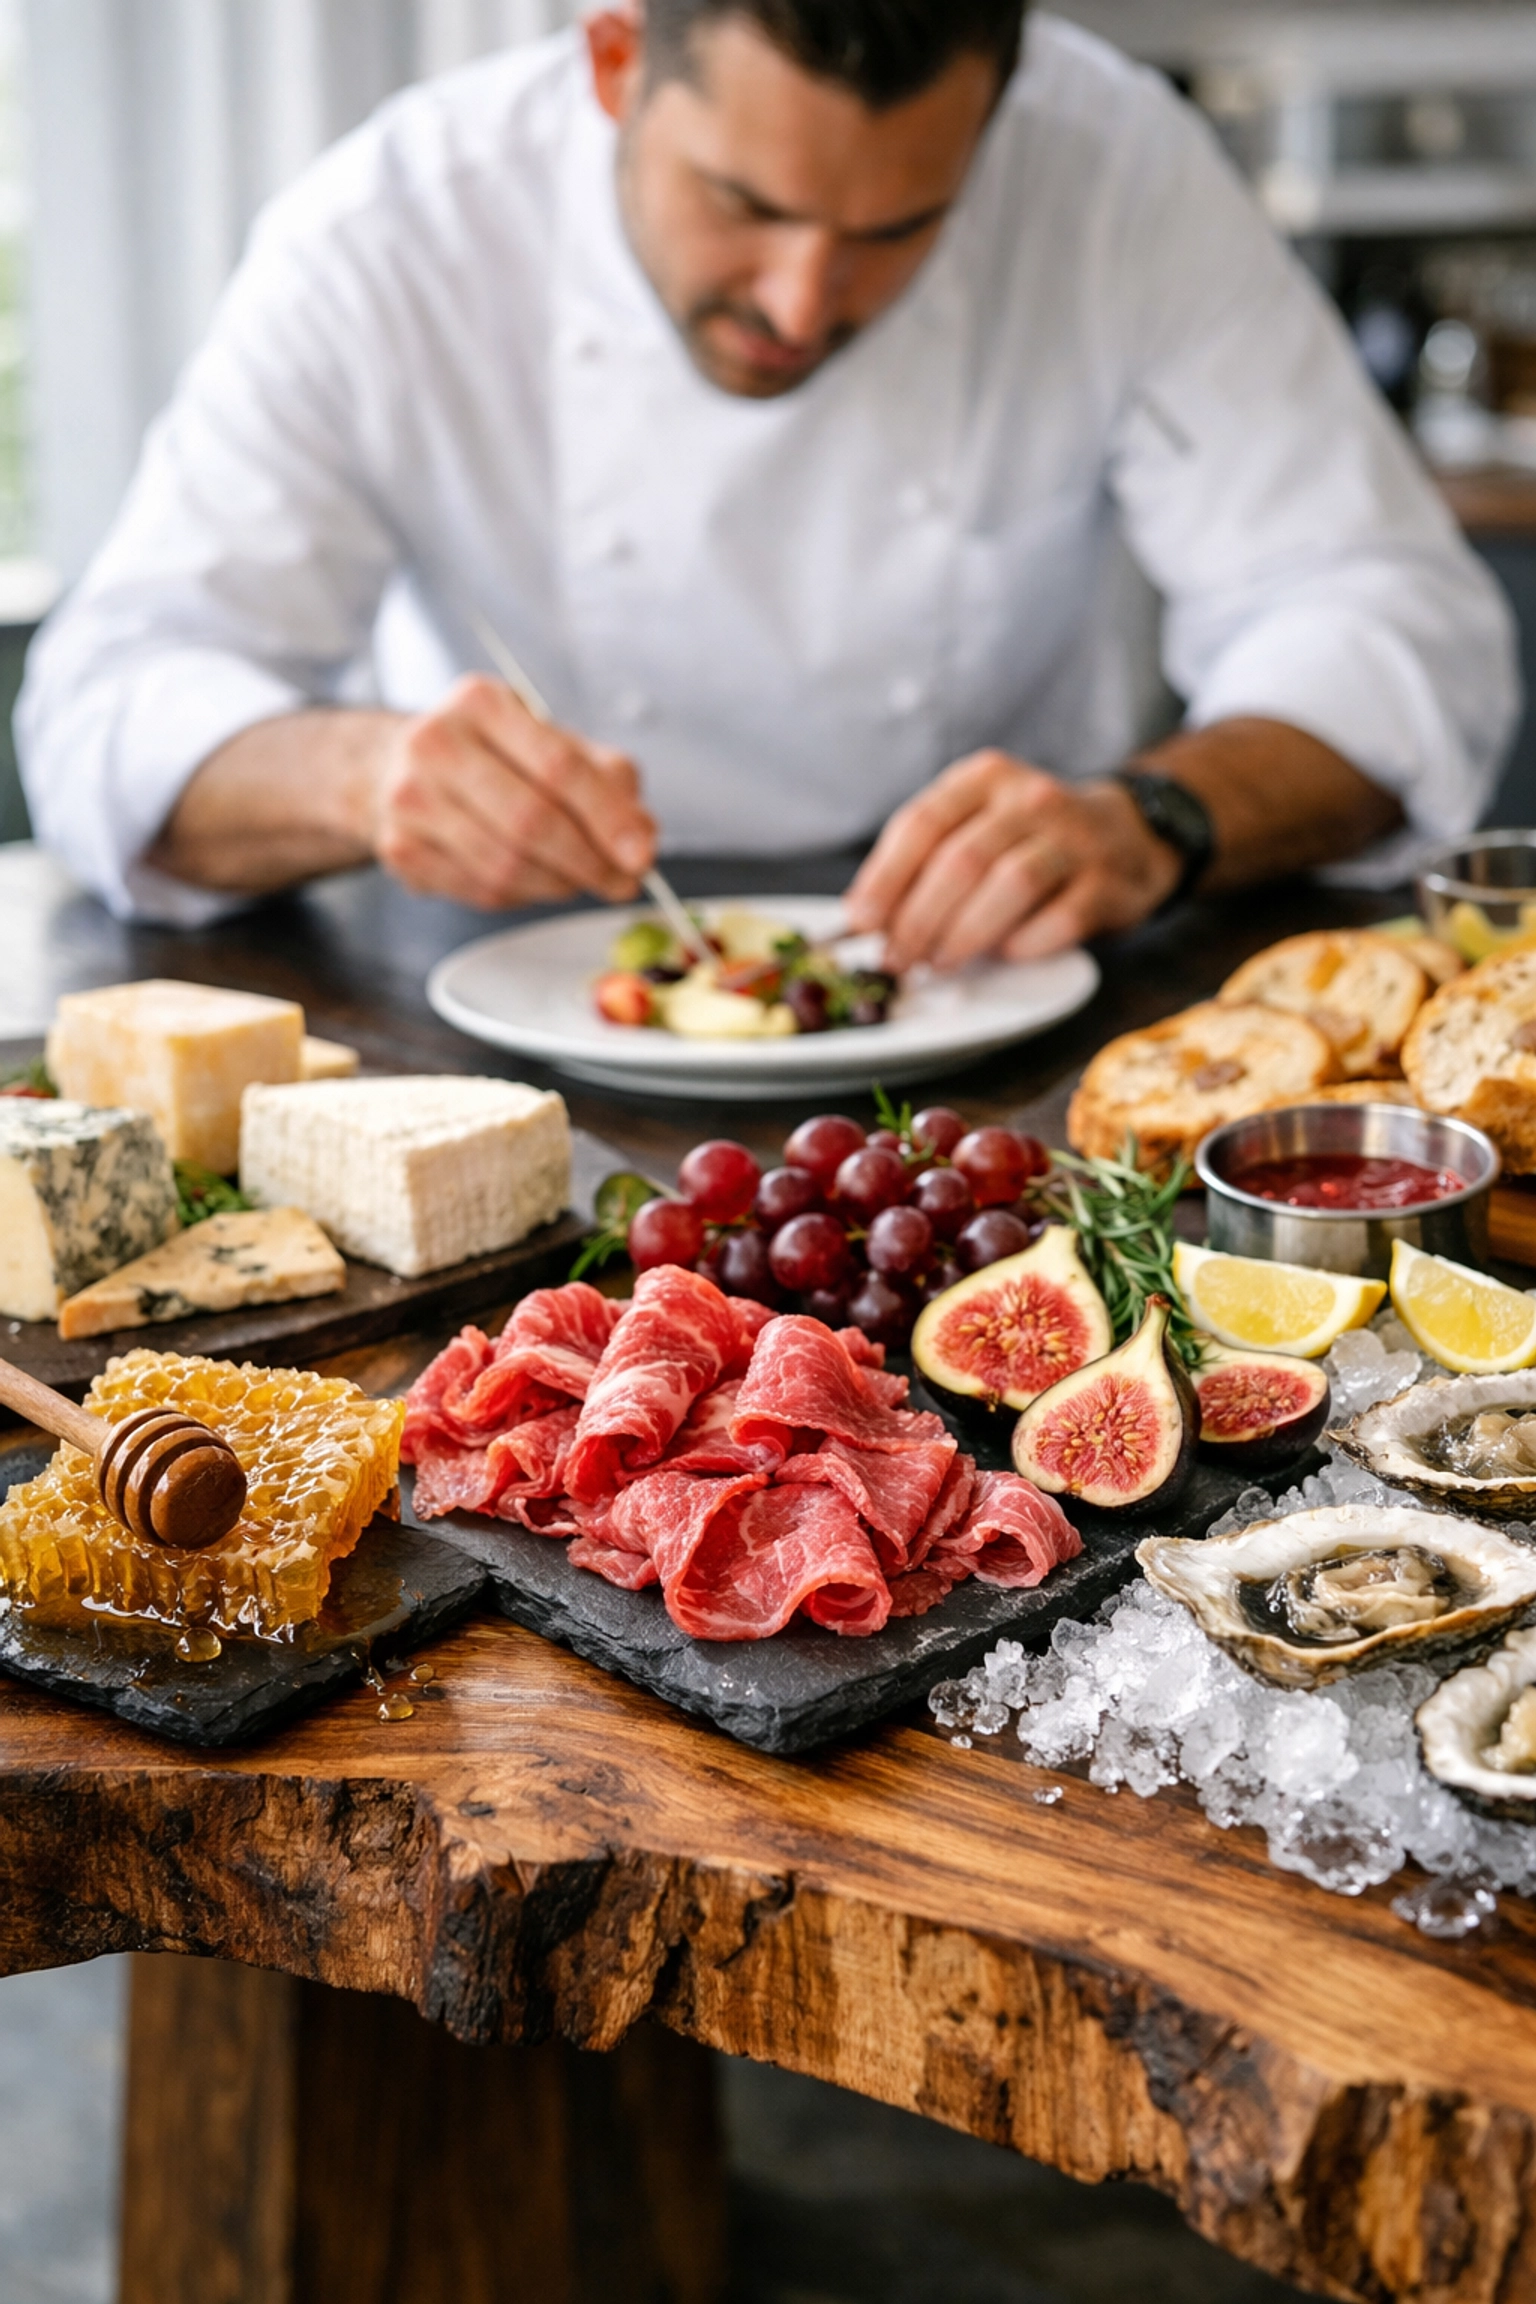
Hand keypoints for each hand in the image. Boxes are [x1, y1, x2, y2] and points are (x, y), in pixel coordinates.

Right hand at [372, 675, 656, 908]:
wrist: (404, 767)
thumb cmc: (495, 756)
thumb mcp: (555, 744)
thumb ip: (608, 782)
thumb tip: (642, 838)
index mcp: (482, 703)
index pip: (559, 767)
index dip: (608, 818)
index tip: (641, 855)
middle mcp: (435, 742)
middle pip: (531, 821)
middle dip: (589, 862)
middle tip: (622, 882)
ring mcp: (409, 798)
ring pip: (506, 865)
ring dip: (559, 883)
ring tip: (581, 879)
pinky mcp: (400, 849)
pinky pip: (480, 890)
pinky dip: (522, 895)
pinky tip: (534, 878)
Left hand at [843, 752, 1183, 967]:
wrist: (1129, 834)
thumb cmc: (1031, 840)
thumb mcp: (977, 826)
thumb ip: (926, 861)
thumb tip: (866, 920)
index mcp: (983, 779)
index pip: (922, 823)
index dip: (885, 878)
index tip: (861, 922)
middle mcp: (1030, 798)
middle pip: (961, 860)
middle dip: (918, 918)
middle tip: (897, 959)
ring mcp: (1075, 837)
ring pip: (1009, 884)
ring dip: (964, 933)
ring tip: (940, 963)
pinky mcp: (1108, 881)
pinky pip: (1060, 919)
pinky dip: (1023, 945)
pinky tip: (1005, 955)